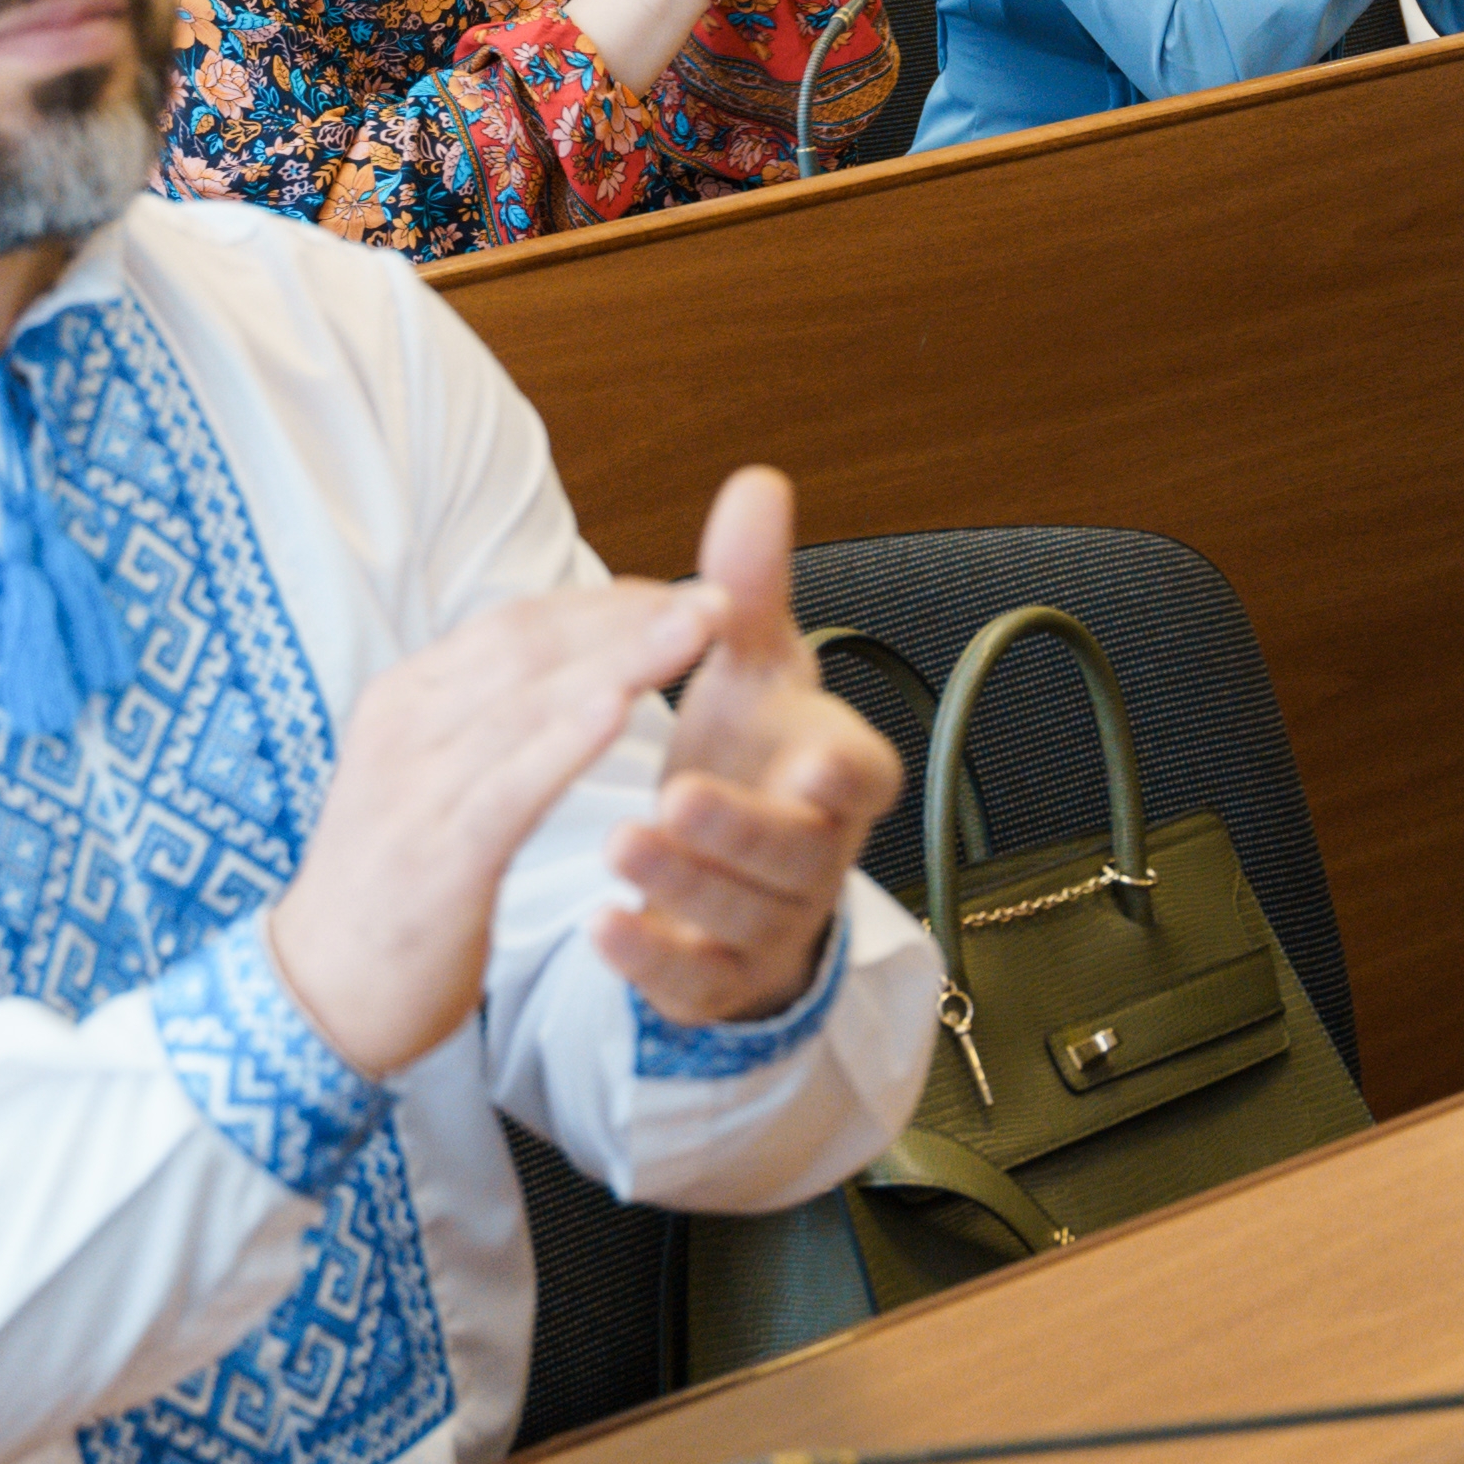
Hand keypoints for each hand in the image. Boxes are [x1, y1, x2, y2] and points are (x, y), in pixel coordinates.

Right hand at [259, 573, 729, 1079]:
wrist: (315, 995)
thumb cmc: (393, 886)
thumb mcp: (427, 780)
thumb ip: (484, 721)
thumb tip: (566, 666)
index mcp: (405, 699)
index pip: (518, 624)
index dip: (609, 603)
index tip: (687, 592)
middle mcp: (404, 727)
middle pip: (530, 645)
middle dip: (630, 617)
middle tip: (719, 597)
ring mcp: (413, 790)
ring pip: (527, 702)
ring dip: (621, 659)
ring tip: (698, 629)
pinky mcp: (434, 859)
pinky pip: (507, 788)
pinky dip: (564, 743)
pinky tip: (621, 712)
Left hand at [600, 468, 901, 1026]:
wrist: (736, 856)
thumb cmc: (752, 747)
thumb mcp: (752, 665)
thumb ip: (750, 584)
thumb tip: (757, 482)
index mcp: (836, 773)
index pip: (864, 776)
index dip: (846, 772)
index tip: (816, 757)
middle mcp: (815, 853)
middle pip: (795, 853)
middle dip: (739, 829)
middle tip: (675, 798)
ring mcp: (770, 922)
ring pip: (741, 916)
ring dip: (683, 885)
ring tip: (619, 844)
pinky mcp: (719, 975)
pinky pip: (694, 981)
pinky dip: (651, 959)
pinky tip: (599, 926)